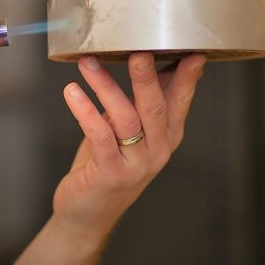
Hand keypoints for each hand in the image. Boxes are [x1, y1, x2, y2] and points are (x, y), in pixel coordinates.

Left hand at [51, 52, 205, 247]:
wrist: (88, 214)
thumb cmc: (107, 164)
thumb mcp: (131, 132)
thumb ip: (140, 103)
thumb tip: (148, 60)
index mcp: (167, 136)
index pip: (181, 101)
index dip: (187, 77)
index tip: (192, 51)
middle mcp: (157, 150)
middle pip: (155, 106)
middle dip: (147, 76)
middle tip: (138, 50)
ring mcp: (136, 164)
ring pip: (126, 117)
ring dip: (105, 86)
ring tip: (87, 62)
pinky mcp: (110, 173)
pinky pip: (99, 136)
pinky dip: (85, 111)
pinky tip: (72, 92)